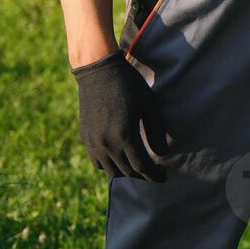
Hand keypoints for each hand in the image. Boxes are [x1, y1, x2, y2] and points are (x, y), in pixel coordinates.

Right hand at [71, 48, 170, 180]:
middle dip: (143, 175)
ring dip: (126, 172)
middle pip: (127, 171)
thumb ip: (156, 131)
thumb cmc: (129, 85)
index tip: (164, 176)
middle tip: (155, 173)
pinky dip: (110, 166)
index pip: (141, 166)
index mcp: (124, 136)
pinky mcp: (85, 138)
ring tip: (139, 167)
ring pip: (111, 171)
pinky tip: (121, 159)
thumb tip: (162, 154)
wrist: (98, 72)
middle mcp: (106, 144)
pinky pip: (98, 162)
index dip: (154, 174)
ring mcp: (93, 143)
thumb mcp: (149, 105)